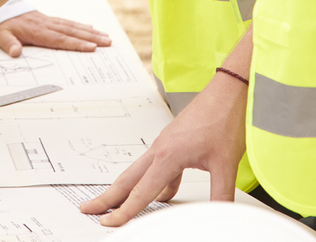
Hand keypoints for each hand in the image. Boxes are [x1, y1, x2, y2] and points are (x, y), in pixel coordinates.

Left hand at [0, 11, 111, 56]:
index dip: (76, 43)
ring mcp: (49, 21)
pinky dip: (80, 25)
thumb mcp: (0, 36)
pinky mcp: (49, 19)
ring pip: (73, 26)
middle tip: (107, 42)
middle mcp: (46, 25)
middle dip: (91, 38)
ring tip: (106, 37)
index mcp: (36, 31)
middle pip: (72, 32)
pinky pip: (68, 22)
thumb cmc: (0, 26)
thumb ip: (8, 45)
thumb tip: (15, 53)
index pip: (60, 39)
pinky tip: (91, 28)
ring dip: (90, 32)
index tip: (91, 47)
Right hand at [79, 71, 247, 226]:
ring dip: (126, 189)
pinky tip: (164, 195)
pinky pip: (157, 168)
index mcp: (167, 155)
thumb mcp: (225, 165)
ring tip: (116, 204)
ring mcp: (165, 145)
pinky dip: (153, 183)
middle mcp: (160, 149)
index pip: (141, 192)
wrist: (228, 93)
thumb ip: (221, 197)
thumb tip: (222, 218)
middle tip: (88, 208)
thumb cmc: (224, 120)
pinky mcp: (173, 143)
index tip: (108, 223)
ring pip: (139, 172)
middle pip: (127, 180)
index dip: (124, 212)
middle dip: (107, 197)